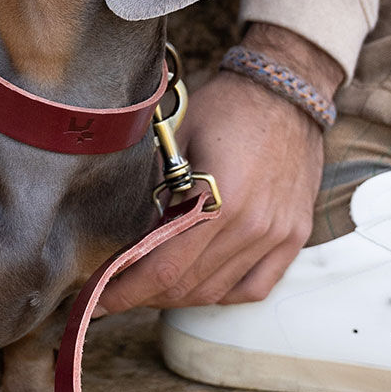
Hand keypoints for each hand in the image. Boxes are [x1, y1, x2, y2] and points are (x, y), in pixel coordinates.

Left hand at [97, 25, 341, 310]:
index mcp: (220, 201)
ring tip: (149, 286)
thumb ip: (152, 187)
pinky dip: (220, 293)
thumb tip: (121, 233)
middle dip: (143, 295)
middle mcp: (252, 226)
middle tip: (115, 290)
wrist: (288, 91)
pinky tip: (196, 283)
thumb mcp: (174, 138)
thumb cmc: (226, 108)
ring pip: (216, 292)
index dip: (124, 291)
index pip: (163, 269)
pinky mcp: (294, 236)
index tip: (97, 300)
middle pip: (186, 287)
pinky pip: (254, 288)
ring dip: (177, 296)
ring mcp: (277, 235)